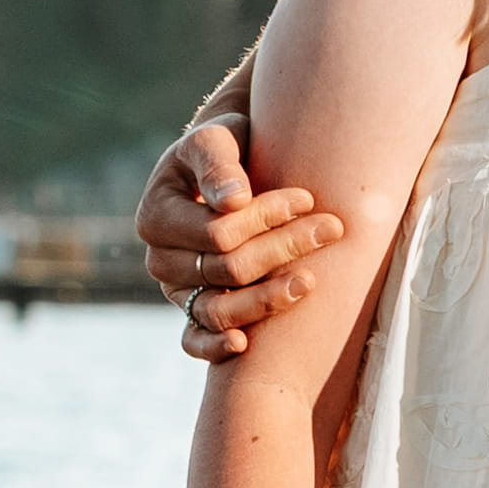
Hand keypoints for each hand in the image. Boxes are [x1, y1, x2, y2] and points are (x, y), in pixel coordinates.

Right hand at [139, 114, 341, 360]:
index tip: (307, 197)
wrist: (226, 169)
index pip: (219, 232)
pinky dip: (214, 347)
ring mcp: (177, 290)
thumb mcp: (215, 140)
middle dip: (282, 249)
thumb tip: (232, 200)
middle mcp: (160, 260)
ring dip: (267, 300)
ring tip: (310, 281)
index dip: (266, 218)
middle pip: (227, 270)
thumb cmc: (223, 150)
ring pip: (218, 310)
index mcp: (156, 218)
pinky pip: (194, 340)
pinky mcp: (193, 311)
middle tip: (332, 229)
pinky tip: (243, 345)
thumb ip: (218, 164)